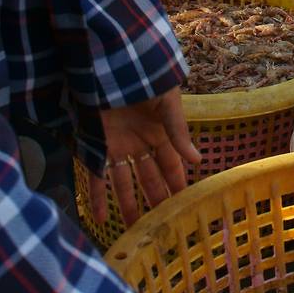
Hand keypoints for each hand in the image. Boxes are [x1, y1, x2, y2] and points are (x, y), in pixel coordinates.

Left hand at [85, 89, 197, 228]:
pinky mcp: (95, 147)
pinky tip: (101, 219)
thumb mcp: (167, 103)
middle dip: (157, 200)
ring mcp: (117, 147)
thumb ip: (178, 132)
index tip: (186, 206)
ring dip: (128, 206)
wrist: (111, 62)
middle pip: (149, 178)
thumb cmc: (145, 78)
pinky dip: (97, 198)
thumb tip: (198, 161)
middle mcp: (139, 143)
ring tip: (135, 230)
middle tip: (164, 227)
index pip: (172, 165)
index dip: (178, 184)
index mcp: (160, 132)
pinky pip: (96, 177)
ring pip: (124, 184)